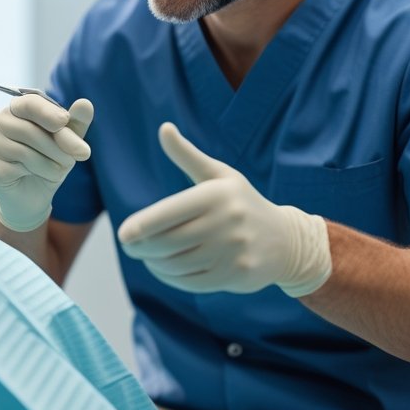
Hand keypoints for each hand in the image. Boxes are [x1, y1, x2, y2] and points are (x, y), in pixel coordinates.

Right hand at [0, 94, 93, 231]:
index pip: (30, 102)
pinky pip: (18, 167)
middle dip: (60, 146)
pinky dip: (38, 172)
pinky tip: (37, 175)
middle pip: (30, 130)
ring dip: (52, 162)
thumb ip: (76, 123)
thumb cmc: (49, 162)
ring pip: (26, 150)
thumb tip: (85, 104)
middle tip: (79, 156)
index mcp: (18, 107)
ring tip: (58, 169)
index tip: (65, 121)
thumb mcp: (67, 143)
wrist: (33, 196)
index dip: (49, 113)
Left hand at [117, 123, 330, 295]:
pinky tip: (164, 269)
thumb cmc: (242, 202)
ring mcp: (232, 251)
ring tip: (148, 256)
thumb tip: (164, 128)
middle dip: (142, 248)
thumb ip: (188, 155)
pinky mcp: (235, 275)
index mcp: (215, 195)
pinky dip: (171, 278)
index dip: (140, 227)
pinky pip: (191, 281)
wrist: (285, 240)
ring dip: (154, 264)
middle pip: (167, 243)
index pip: (167, 214)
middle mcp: (225, 222)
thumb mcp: (219, 175)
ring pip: (176, 264)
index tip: (123, 234)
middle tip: (131, 247)